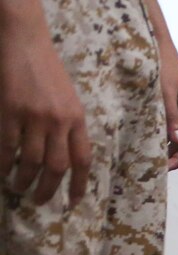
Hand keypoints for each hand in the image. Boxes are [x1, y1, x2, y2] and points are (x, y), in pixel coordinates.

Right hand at [0, 12, 91, 204]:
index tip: (74, 202)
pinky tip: (2, 171)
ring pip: (31, 161)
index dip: (79, 185)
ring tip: (18, 188)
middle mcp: (59, 121)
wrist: (25, 43)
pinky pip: (7, 146)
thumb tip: (68, 159)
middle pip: (57, 166)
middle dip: (49, 189)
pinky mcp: (10, 111)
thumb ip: (71, 127)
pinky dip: (4, 162)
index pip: (83, 160)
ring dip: (24, 180)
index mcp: (78, 119)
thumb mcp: (70, 100)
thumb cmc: (49, 72)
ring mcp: (33, 117)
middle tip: (40, 201)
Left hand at [157, 51, 177, 168]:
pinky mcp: (169, 111)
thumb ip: (172, 116)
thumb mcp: (166, 92)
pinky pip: (169, 131)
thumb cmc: (162, 66)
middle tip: (164, 168)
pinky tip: (153, 149)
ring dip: (171, 152)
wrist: (155, 47)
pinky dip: (163, 141)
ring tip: (158, 163)